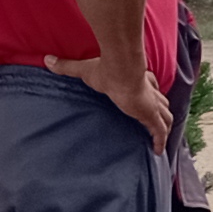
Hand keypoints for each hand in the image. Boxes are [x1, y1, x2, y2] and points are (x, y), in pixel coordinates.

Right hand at [43, 51, 173, 149]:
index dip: (151, 92)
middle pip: (161, 102)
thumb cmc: (105, 69)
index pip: (150, 86)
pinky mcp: (152, 116)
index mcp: (138, 80)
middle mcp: (149, 92)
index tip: (149, 99)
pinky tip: (158, 152)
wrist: (120, 72)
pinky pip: (160, 132)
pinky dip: (161, 142)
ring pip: (166, 117)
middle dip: (160, 110)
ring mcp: (152, 105)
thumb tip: (47, 60)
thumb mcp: (83, 69)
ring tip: (160, 138)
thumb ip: (66, 66)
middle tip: (157, 120)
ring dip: (164, 127)